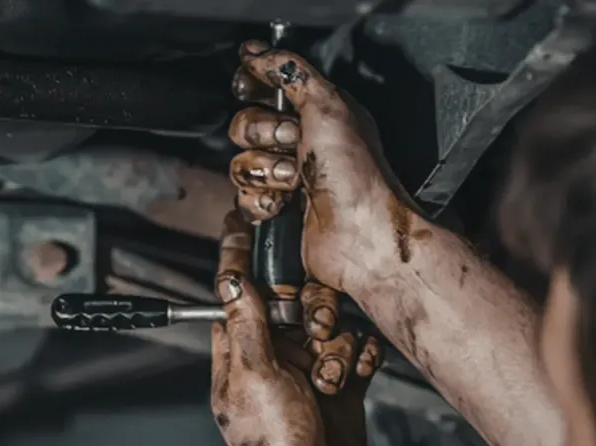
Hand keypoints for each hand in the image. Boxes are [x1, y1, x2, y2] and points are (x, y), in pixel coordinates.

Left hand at [212, 211, 382, 445]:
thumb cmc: (272, 442)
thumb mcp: (253, 374)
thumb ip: (246, 323)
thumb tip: (229, 279)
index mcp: (239, 348)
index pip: (235, 291)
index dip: (238, 257)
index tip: (239, 222)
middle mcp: (272, 352)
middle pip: (294, 301)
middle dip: (312, 314)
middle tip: (315, 335)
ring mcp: (307, 365)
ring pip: (331, 322)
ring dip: (338, 346)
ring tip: (330, 377)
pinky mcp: (339, 378)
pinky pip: (356, 348)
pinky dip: (359, 359)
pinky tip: (352, 378)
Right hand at [229, 41, 414, 293]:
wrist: (361, 235)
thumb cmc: (355, 174)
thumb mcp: (328, 105)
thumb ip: (291, 72)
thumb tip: (257, 52)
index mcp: (316, 114)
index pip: (266, 89)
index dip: (252, 87)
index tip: (247, 86)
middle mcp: (300, 144)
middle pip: (244, 126)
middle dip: (263, 136)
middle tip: (292, 145)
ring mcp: (286, 179)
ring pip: (240, 163)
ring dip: (264, 172)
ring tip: (294, 182)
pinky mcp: (275, 210)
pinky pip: (243, 197)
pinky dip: (259, 201)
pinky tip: (282, 206)